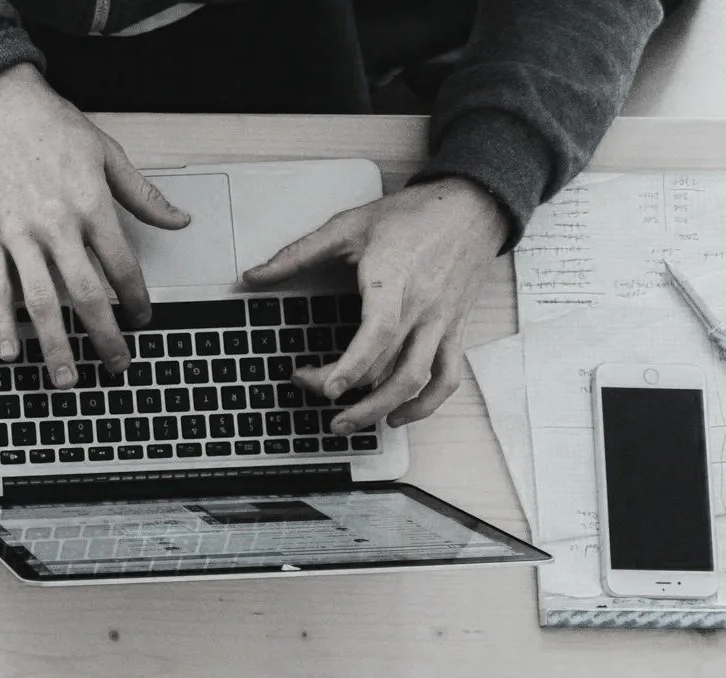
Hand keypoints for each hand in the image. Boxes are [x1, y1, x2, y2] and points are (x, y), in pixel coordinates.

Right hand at [0, 64, 190, 387]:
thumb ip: (143, 195)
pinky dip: (3, 324)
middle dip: (105, 336)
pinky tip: (12, 352)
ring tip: (67, 377)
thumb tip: (179, 221)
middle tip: (116, 364)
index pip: (122, 266)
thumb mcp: (107, 154)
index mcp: (91, 205)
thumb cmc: (52, 127)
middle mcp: (56, 225)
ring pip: (42, 302)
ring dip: (55, 345)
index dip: (137, 299)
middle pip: (87, 294)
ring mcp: (18, 234)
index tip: (143, 320)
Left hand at [243, 177, 508, 432]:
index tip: (325, 388)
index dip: (352, 366)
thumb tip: (252, 276)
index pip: (379, 332)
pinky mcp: (455, 330)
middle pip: (387, 366)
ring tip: (346, 424)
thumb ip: (297, 254)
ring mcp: (441, 323)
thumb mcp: (348, 225)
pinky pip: (447, 377)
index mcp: (394, 280)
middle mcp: (422, 307)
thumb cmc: (413, 215)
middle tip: (308, 387)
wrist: (472, 206)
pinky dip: (426, 405)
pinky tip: (397, 415)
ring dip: (380, 409)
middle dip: (344, 388)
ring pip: (417, 381)